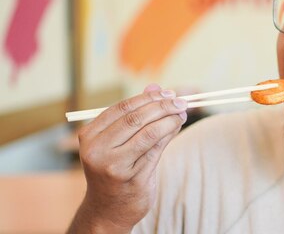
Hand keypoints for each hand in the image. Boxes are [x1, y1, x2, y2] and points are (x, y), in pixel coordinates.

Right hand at [68, 84, 186, 233]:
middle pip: (136, 118)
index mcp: (90, 136)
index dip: (148, 97)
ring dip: (170, 119)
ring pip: (149, 133)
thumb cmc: (114, 168)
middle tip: (181, 101)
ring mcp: (114, 165)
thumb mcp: (117, 140)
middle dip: (162, 106)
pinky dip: (170, 134)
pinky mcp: (132, 178)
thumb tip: (155, 86)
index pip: (122, 108)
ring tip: (182, 113)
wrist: (108, 209)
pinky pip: (156, 149)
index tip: (168, 93)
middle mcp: (98, 150)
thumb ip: (135, 114)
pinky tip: (177, 126)